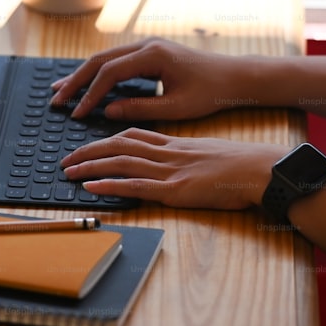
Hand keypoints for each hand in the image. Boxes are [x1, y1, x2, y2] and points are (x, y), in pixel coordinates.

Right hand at [50, 38, 245, 120]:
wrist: (233, 77)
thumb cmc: (210, 92)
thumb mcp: (177, 107)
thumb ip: (141, 108)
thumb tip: (108, 111)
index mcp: (152, 55)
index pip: (110, 73)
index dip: (91, 94)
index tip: (78, 114)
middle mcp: (146, 45)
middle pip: (100, 60)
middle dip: (76, 81)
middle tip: (56, 100)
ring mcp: (146, 46)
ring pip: (105, 58)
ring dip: (82, 75)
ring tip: (61, 90)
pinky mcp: (149, 53)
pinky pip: (116, 61)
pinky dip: (97, 73)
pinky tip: (85, 84)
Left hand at [60, 128, 287, 209]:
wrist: (259, 169)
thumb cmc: (241, 165)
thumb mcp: (209, 154)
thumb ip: (188, 157)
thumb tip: (178, 164)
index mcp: (175, 143)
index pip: (133, 135)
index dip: (107, 139)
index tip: (90, 144)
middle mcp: (167, 153)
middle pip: (118, 145)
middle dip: (88, 150)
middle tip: (67, 158)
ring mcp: (169, 170)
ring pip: (120, 162)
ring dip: (90, 166)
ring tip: (68, 171)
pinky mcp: (174, 190)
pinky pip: (135, 185)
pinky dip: (109, 184)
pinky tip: (90, 187)